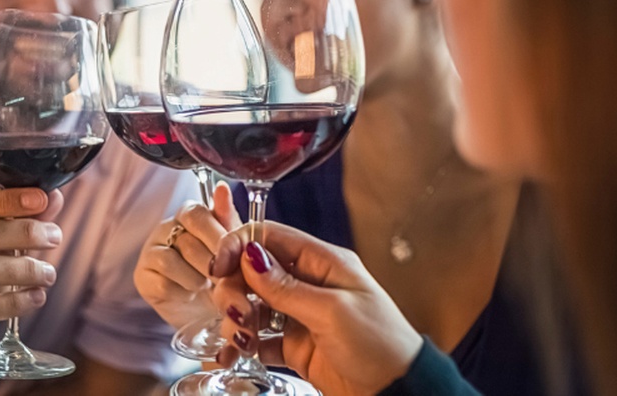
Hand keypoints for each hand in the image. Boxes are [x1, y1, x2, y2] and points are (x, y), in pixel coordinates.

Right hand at [134, 183, 240, 329]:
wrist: (208, 313)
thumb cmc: (222, 276)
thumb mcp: (233, 249)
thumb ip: (228, 221)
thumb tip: (222, 188)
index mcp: (190, 215)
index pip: (197, 213)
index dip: (216, 236)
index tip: (232, 256)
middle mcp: (167, 228)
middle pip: (185, 238)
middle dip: (210, 261)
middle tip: (224, 276)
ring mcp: (151, 251)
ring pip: (171, 260)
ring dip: (197, 278)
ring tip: (209, 287)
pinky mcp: (142, 276)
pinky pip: (161, 281)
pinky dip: (182, 291)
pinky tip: (192, 294)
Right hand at [210, 222, 422, 395]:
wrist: (397, 392)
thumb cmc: (382, 345)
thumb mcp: (332, 310)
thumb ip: (285, 286)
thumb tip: (249, 255)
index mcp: (322, 262)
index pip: (269, 237)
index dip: (238, 247)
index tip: (218, 267)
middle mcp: (308, 283)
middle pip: (252, 270)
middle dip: (235, 289)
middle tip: (237, 313)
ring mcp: (300, 314)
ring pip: (251, 304)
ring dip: (237, 319)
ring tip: (242, 339)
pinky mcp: (294, 344)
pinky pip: (257, 337)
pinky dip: (243, 344)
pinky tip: (238, 353)